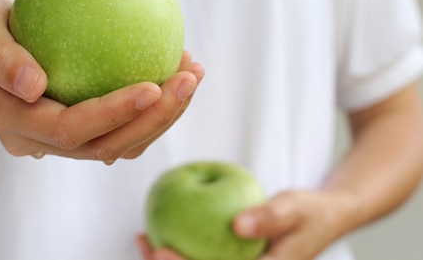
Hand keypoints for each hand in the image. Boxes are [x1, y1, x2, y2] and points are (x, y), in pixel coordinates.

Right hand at [0, 0, 204, 161]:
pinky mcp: (71, 127)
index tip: (153, 85)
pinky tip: (171, 71)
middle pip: (103, 146)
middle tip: (189, 76)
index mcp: (8, 119)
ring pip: (116, 144)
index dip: (113, 114)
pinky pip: (116, 127)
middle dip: (153, 119)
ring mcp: (53, 138)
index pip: (69, 129)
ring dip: (160, 117)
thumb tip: (35, 86)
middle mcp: (33, 139)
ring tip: (191, 73)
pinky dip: (149, 109)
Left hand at [136, 189, 352, 259]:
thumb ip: (271, 217)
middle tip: (146, 246)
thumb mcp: (295, 208)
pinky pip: (201, 258)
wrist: (323, 218)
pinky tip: (155, 233)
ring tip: (141, 240)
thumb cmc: (309, 212)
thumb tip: (238, 225)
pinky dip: (178, 249)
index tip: (162, 251)